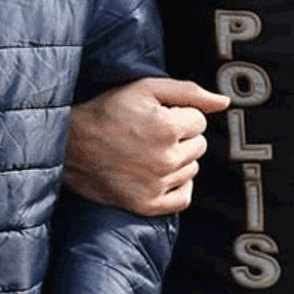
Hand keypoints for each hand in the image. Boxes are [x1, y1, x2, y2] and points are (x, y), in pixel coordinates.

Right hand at [64, 77, 229, 216]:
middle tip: (151, 135)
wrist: (69, 147)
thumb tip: (224, 102)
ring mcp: (157, 185)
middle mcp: (165, 159)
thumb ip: (189, 92)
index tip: (157, 117)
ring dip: (177, 160)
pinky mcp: (147, 204)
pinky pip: (183, 197)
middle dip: (181, 137)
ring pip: (192, 169)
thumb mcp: (145, 89)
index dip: (179, 116)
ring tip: (149, 153)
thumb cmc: (106, 112)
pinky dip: (178, 186)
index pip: (200, 122)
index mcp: (167, 128)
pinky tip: (161, 174)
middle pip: (199, 146)